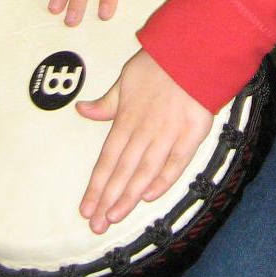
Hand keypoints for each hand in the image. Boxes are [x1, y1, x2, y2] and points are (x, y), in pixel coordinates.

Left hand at [77, 50, 213, 233]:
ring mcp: (169, 133)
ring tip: (115, 217)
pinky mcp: (192, 133)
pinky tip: (149, 196)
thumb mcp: (126, 79)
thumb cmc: (159, 64)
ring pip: (145, 171)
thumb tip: (81, 110)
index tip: (85, 208)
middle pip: (123, 170)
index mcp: (127, 118)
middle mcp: (145, 130)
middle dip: (108, 199)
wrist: (194, 50)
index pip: (107, 158)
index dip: (96, 185)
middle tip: (96, 226)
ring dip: (129, 196)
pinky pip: (176, 161)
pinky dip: (163, 179)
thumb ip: (107, 102)